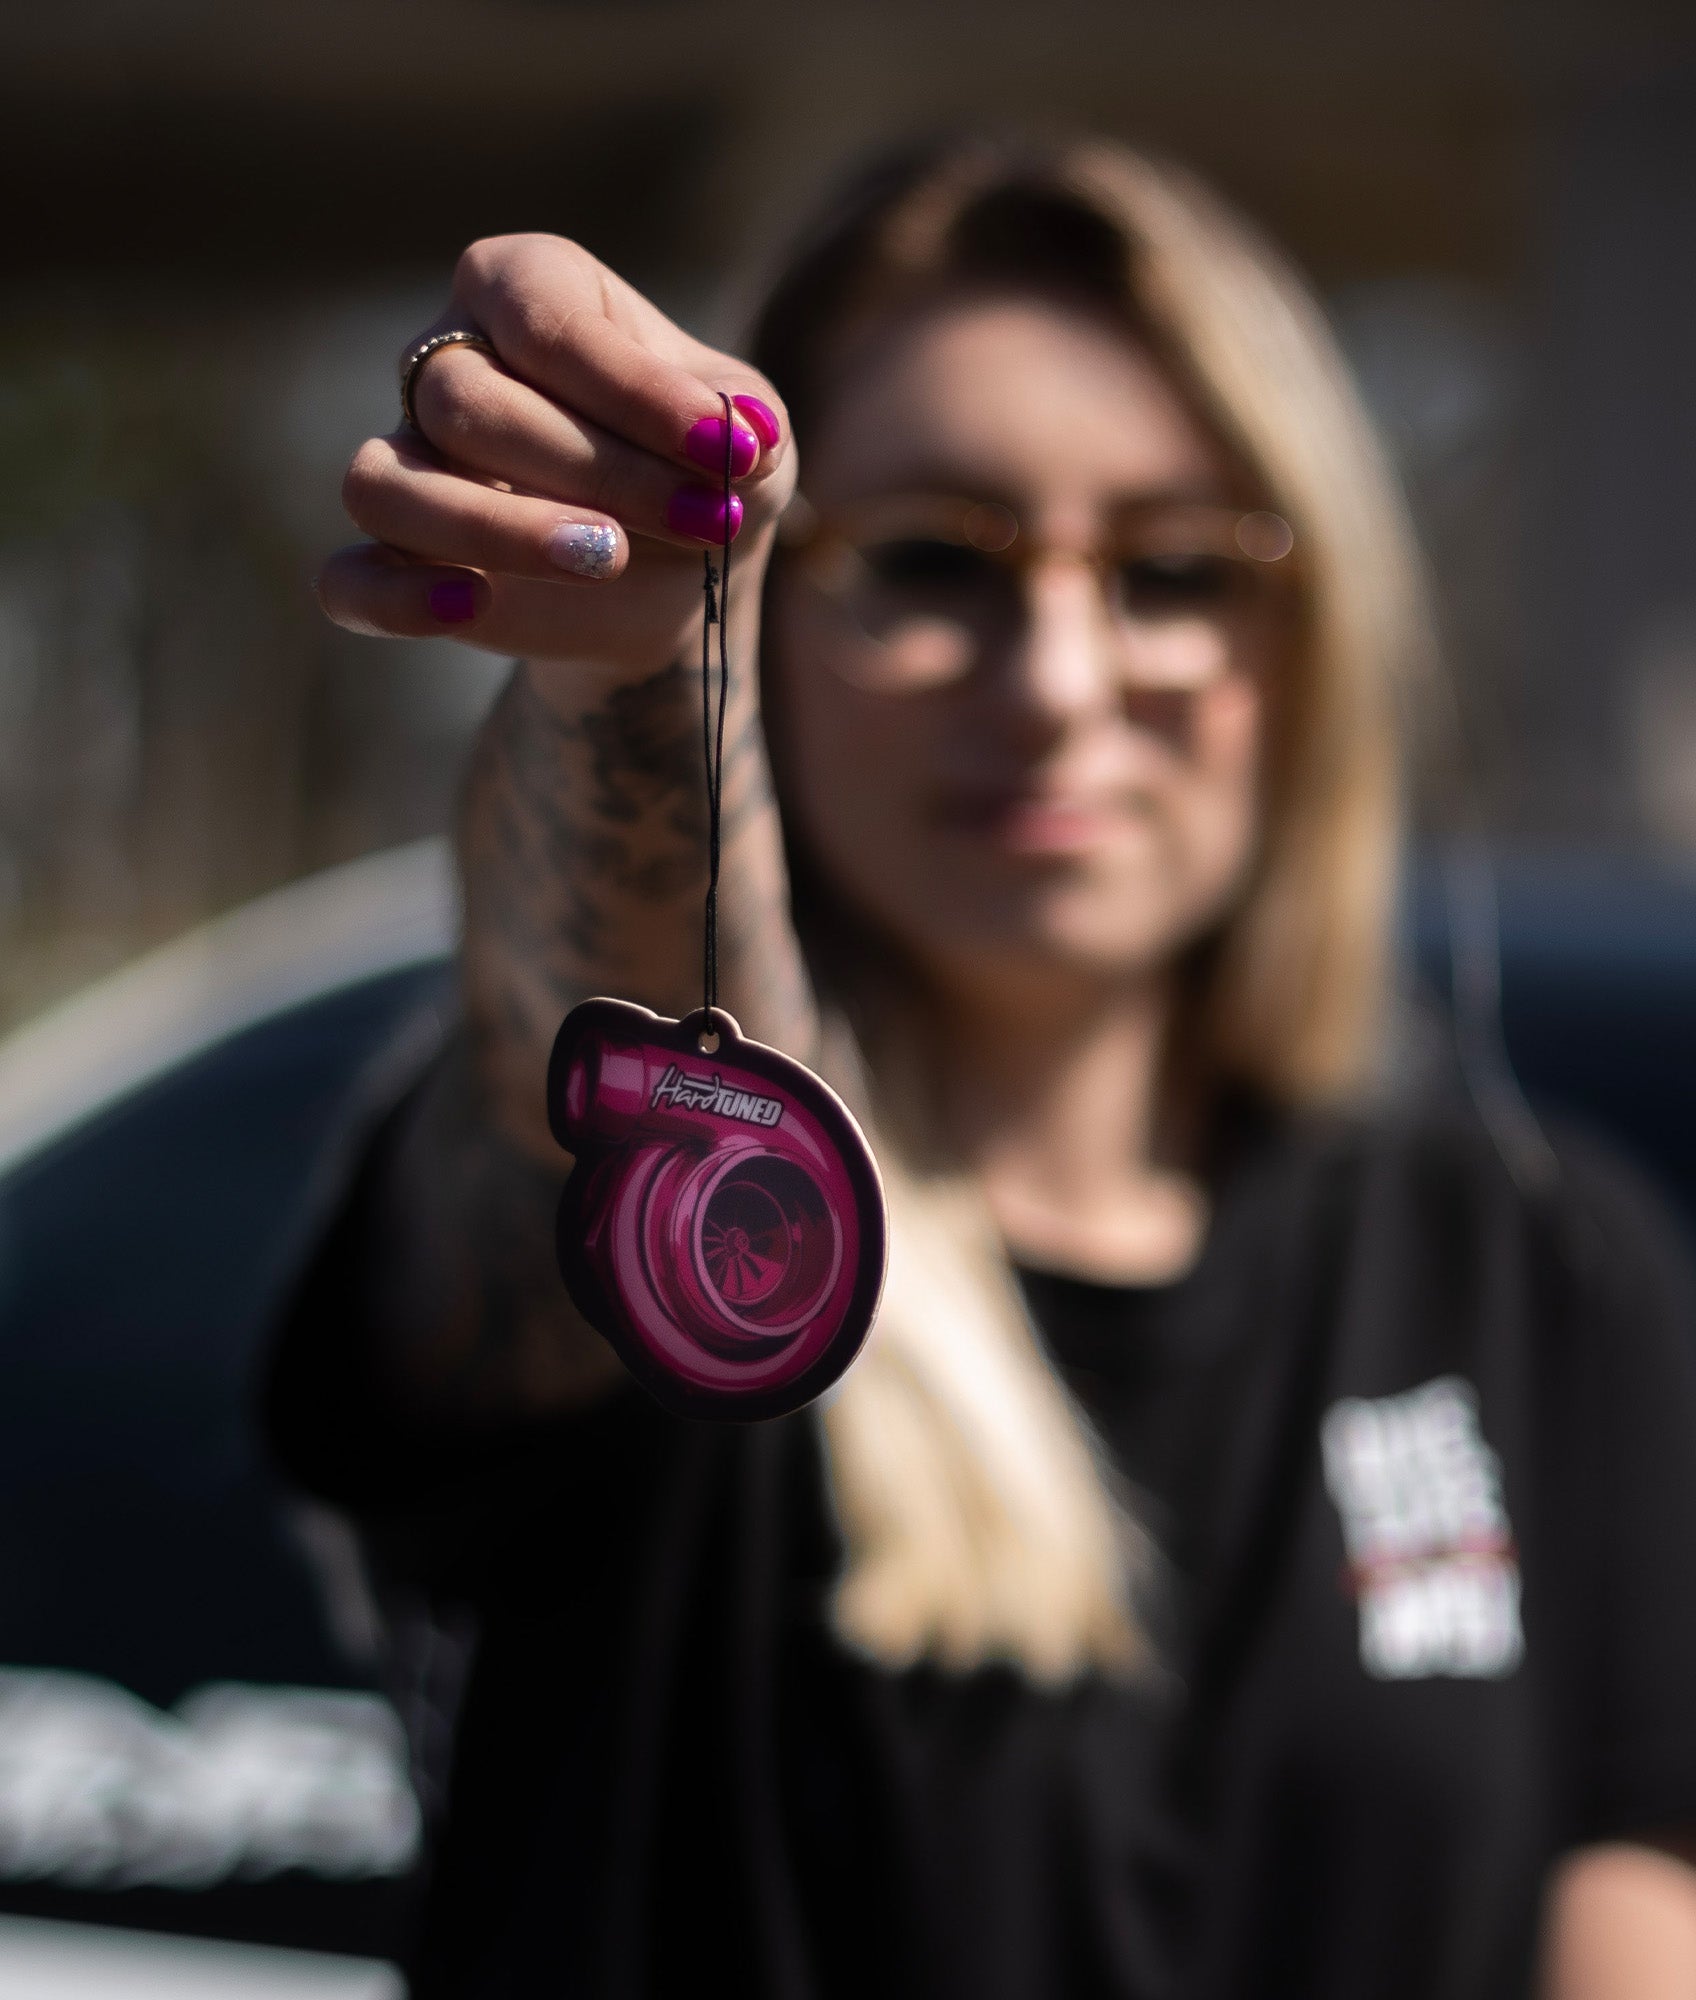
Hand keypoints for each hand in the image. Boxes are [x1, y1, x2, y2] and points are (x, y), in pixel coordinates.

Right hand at [317, 234, 793, 674]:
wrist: (679, 583)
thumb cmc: (702, 475)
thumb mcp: (747, 441)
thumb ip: (739, 426)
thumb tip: (745, 436)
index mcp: (524, 288)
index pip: (546, 323)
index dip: (636, 391)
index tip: (731, 452)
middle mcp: (446, 359)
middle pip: (467, 403)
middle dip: (598, 470)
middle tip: (703, 520)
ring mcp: (408, 459)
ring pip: (387, 483)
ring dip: (498, 529)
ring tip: (607, 559)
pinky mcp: (397, 557)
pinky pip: (349, 579)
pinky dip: (397, 598)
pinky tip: (470, 605)